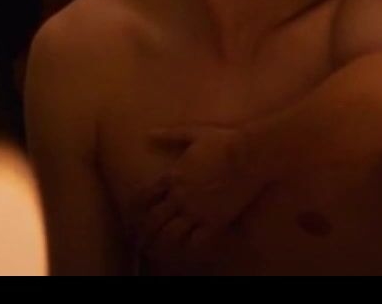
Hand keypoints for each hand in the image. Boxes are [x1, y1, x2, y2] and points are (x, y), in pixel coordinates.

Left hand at [133, 124, 269, 261]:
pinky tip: (187, 248)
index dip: (136, 207)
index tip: (133, 214)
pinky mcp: (214, 221)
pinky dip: (189, 247)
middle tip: (141, 238)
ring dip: (162, 241)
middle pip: (154, 219)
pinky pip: (197, 241)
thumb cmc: (223, 141)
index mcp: (173, 176)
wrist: (249, 155)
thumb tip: (148, 133)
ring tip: (158, 247)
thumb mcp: (193, 133)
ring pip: (170, 234)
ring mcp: (196, 211)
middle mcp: (180, 197)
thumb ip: (170, 135)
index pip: (145, 196)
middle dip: (145, 229)